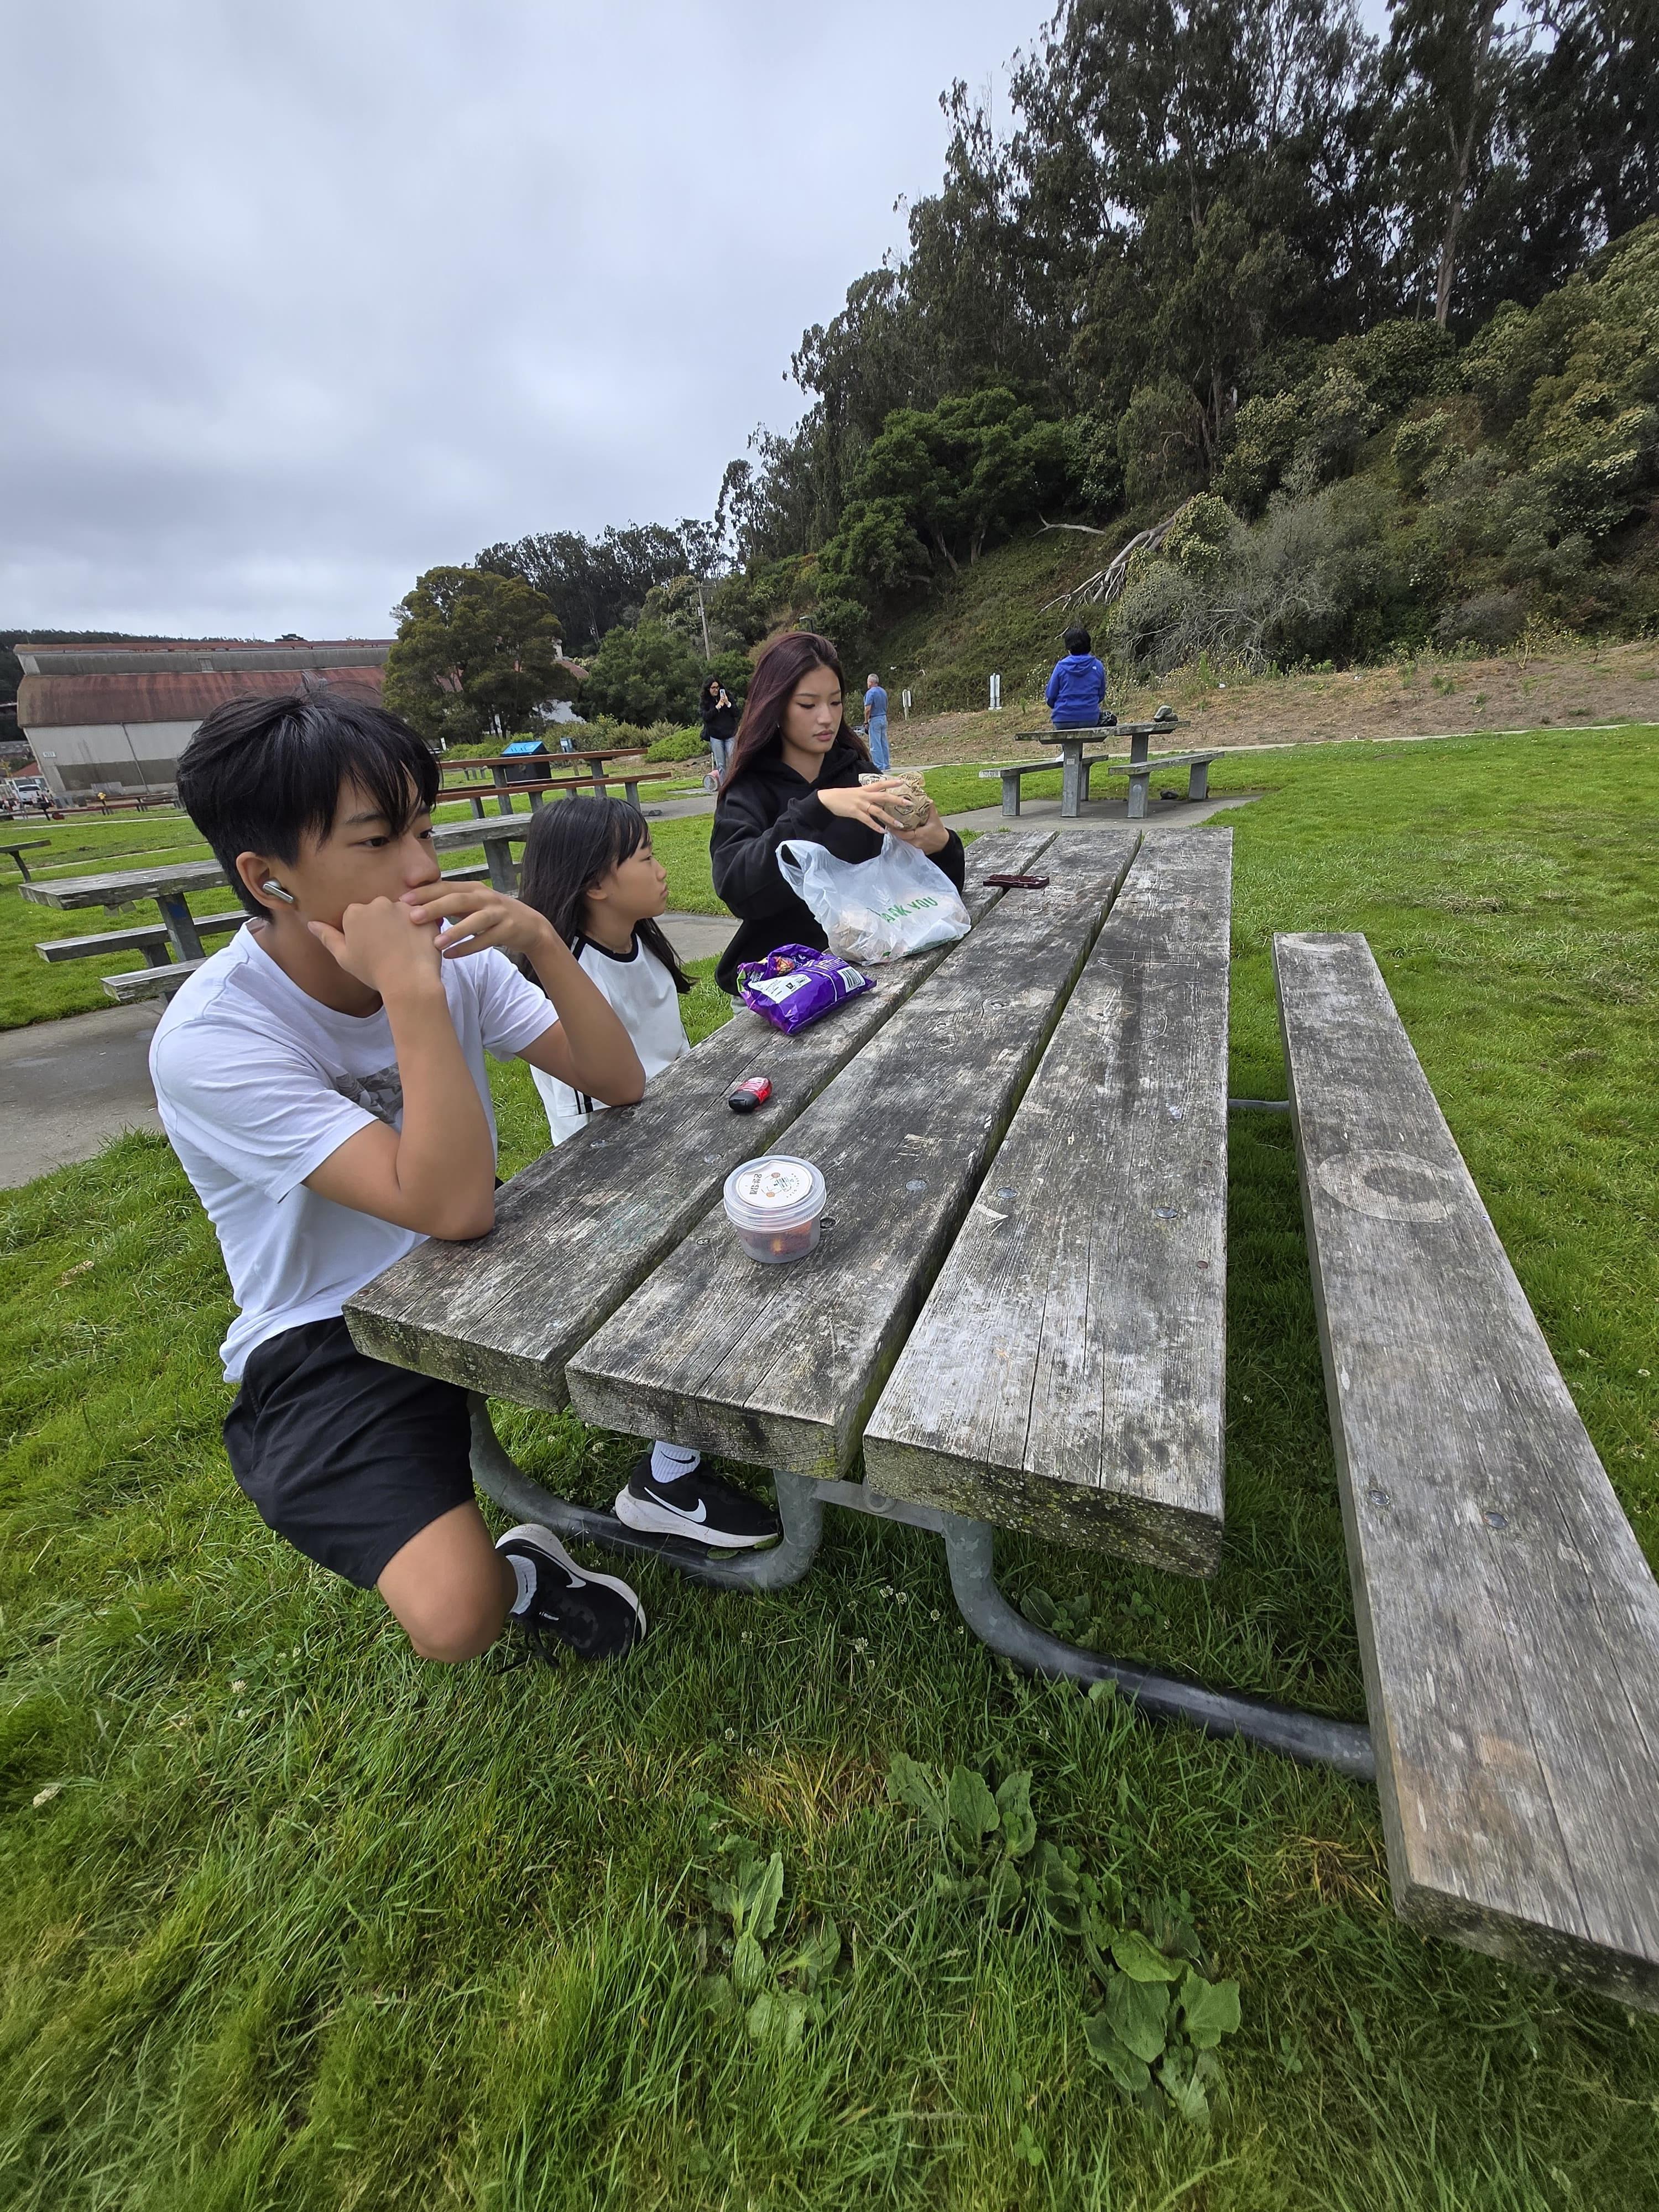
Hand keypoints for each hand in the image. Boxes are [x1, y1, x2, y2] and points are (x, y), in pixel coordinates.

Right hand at [309, 897, 443, 996]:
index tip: (370, 950)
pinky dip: (418, 930)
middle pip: (377, 912)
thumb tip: (311, 923)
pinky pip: (420, 919)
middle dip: (381, 926)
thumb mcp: (344, 957)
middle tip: (387, 950)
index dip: (362, 934)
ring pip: (399, 914)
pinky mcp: (424, 914)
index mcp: (354, 912)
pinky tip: (417, 947)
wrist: (408, 980)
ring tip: (404, 949)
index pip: (355, 917)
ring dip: (400, 926)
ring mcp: (402, 907)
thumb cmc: (373, 971)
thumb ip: (327, 937)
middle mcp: (377, 903)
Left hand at [400, 885, 556, 962]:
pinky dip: (468, 948)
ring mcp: (499, 913)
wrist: (530, 925)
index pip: (446, 887)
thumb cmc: (492, 915)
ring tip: (435, 943)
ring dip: (454, 932)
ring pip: (475, 921)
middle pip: (458, 900)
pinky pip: (485, 940)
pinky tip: (450, 956)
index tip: (402, 899)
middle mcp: (486, 898)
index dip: (425, 892)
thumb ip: (449, 904)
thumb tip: (414, 906)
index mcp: (473, 888)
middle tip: (412, 917)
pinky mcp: (508, 930)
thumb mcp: (472, 904)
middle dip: (435, 907)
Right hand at [816, 781, 909, 833]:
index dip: (892, 782)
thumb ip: (866, 794)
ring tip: (899, 824)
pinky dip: (876, 826)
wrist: (827, 799)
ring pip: (878, 811)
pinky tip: (883, 831)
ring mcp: (860, 804)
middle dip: (897, 800)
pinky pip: (868, 821)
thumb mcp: (855, 792)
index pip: (881, 784)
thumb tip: (876, 797)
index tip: (903, 782)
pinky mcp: (855, 813)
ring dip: (889, 819)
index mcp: (865, 789)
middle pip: (884, 797)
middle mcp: (865, 795)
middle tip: (909, 804)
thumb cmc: (841, 796)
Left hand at [892, 802, 948, 855]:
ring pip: (903, 841)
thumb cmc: (939, 832)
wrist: (944, 844)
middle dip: (894, 831)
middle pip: (901, 838)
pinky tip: (900, 831)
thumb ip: (931, 809)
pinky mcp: (915, 849)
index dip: (895, 830)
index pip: (903, 834)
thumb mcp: (936, 819)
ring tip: (892, 825)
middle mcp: (916, 842)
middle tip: (888, 822)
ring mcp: (915, 847)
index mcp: (919, 835)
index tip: (889, 824)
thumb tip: (928, 799)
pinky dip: (903, 837)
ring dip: (898, 834)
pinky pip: (907, 843)